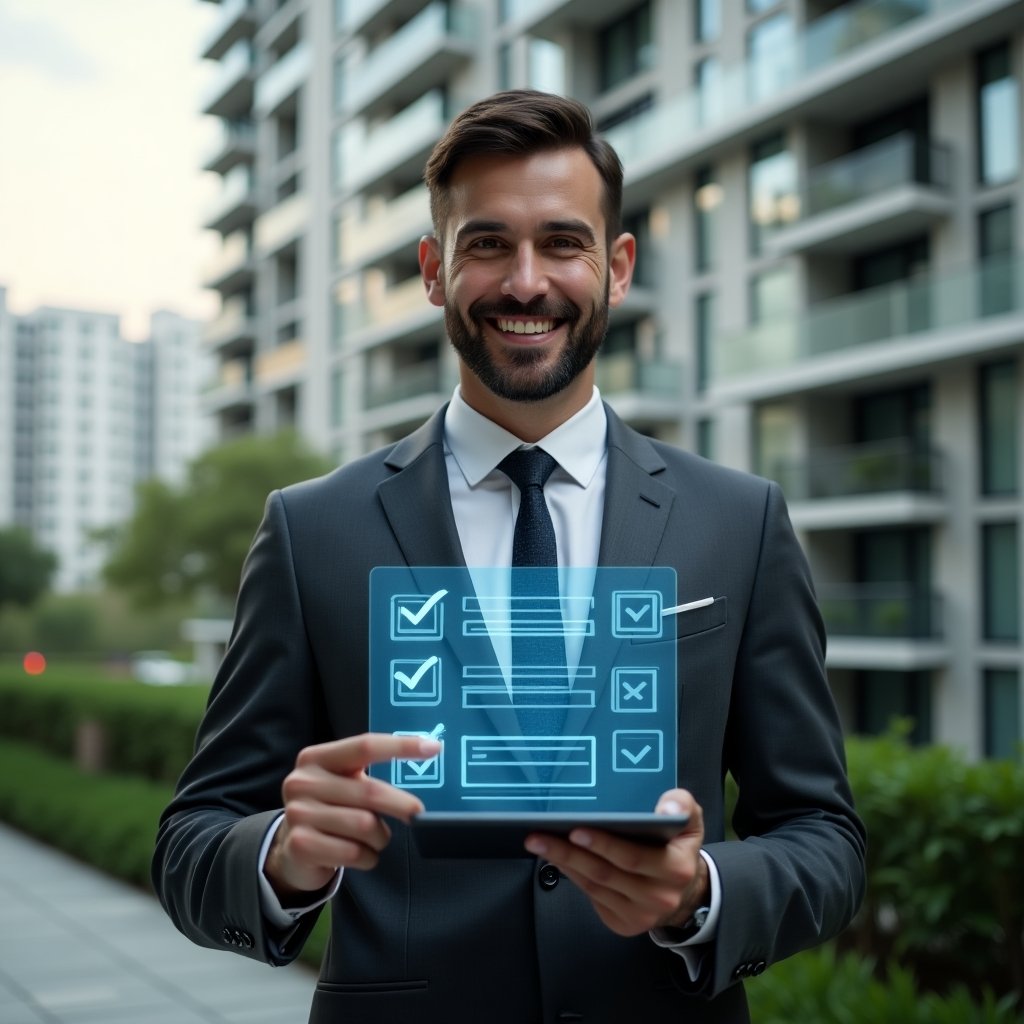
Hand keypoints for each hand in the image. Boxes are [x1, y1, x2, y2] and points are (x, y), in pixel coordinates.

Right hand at [265, 733, 441, 898]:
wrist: (292, 848)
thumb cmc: (330, 809)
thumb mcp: (342, 783)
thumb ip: (369, 775)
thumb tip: (422, 764)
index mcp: (316, 758)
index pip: (365, 746)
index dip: (401, 746)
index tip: (434, 748)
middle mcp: (302, 782)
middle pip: (369, 791)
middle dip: (400, 805)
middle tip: (418, 814)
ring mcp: (298, 814)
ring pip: (364, 825)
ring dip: (379, 837)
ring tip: (374, 839)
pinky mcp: (300, 845)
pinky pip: (353, 852)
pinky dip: (367, 857)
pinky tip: (361, 855)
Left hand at [524, 790, 707, 935]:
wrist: (685, 892)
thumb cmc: (679, 848)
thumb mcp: (690, 821)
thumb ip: (681, 805)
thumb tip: (667, 810)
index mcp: (676, 869)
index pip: (632, 857)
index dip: (602, 844)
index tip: (576, 829)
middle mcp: (659, 896)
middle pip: (605, 872)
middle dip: (569, 852)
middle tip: (541, 835)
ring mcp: (640, 914)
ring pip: (594, 885)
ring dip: (564, 863)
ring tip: (541, 843)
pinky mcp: (624, 923)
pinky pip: (592, 897)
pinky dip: (572, 876)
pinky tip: (558, 859)